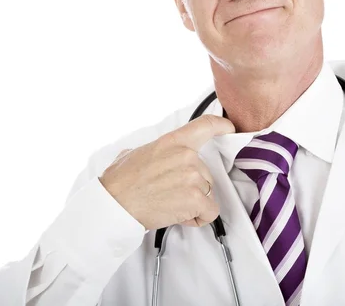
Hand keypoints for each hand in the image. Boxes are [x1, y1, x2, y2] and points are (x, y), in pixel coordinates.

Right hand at [99, 114, 234, 230]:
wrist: (114, 205)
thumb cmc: (120, 182)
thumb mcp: (136, 153)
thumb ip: (157, 152)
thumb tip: (155, 157)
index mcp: (173, 141)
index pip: (205, 125)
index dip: (222, 125)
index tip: (230, 128)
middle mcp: (187, 156)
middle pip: (206, 172)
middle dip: (192, 186)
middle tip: (168, 193)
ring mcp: (194, 177)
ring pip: (207, 193)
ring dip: (193, 203)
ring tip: (168, 204)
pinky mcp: (196, 198)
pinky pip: (210, 211)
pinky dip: (198, 217)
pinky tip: (179, 215)